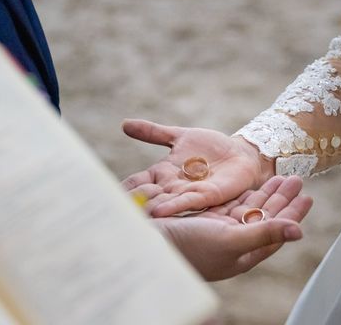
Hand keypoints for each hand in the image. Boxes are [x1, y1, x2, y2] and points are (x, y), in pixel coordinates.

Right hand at [122, 119, 275, 216]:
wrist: (241, 155)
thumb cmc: (212, 147)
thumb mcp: (180, 136)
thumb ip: (153, 133)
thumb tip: (124, 124)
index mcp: (163, 173)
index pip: (138, 182)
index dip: (122, 188)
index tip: (100, 197)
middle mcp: (172, 187)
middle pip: (147, 197)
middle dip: (131, 205)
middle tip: (109, 216)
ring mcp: (188, 193)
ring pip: (164, 203)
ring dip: (148, 210)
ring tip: (131, 217)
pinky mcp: (206, 195)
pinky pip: (187, 202)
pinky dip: (172, 206)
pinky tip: (158, 212)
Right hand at [151, 175, 312, 280]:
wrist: (148, 246)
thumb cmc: (190, 248)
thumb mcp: (230, 240)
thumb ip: (264, 233)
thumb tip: (299, 231)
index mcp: (242, 252)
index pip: (275, 230)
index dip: (292, 213)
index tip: (308, 196)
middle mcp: (232, 242)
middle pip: (264, 216)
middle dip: (281, 198)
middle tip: (297, 178)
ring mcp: (217, 230)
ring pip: (248, 208)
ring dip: (265, 193)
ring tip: (282, 177)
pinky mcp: (202, 220)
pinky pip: (229, 205)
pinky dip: (242, 193)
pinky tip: (251, 185)